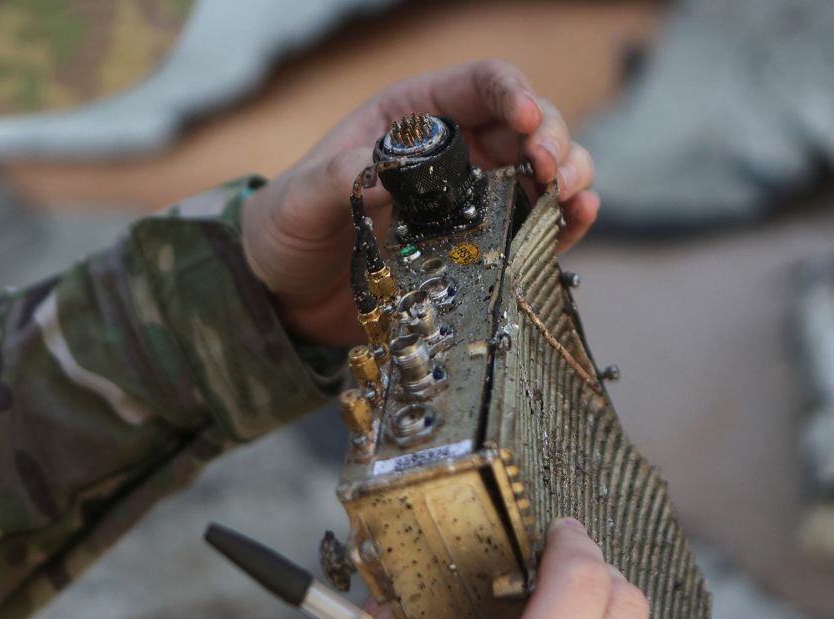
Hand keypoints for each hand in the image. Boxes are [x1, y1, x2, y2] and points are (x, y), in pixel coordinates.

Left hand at [241, 60, 599, 345]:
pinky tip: (574, 222)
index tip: (527, 120)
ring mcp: (465, 199)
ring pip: (538, 172)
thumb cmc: (285, 231)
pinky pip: (528, 226)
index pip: (476, 86)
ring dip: (566, 178)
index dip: (511, 94)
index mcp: (408, 119)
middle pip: (523, 126)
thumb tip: (391, 171)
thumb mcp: (301, 200)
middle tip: (552, 170)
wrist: (282, 294)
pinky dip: (559, 223)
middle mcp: (446, 152)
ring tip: (568, 198)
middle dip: (550, 139)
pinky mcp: (474, 245)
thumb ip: (340, 180)